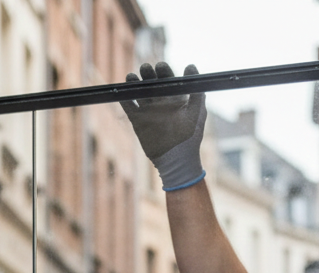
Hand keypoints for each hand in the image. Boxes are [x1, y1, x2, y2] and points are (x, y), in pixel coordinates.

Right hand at [120, 61, 206, 190]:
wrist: (177, 159)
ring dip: (134, 83)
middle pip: (152, 83)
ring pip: (139, 93)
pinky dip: (125, 99)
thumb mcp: (196, 111)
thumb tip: (191, 66)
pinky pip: (129, 107)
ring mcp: (149, 112)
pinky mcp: (138, 122)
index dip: (163, 71)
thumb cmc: (190, 137)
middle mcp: (161, 103)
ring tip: (130, 77)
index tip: (160, 66)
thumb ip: (196, 90)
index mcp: (175, 98)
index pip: (167, 79)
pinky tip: (122, 91)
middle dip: (148, 74)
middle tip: (145, 68)